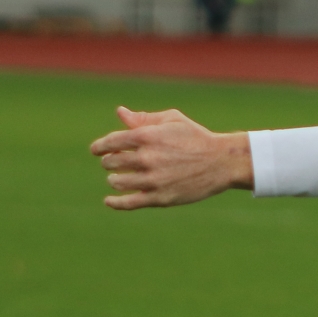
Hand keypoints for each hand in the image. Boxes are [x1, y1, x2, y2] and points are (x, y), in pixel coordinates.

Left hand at [90, 106, 253, 209]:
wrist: (220, 161)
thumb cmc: (195, 137)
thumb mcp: (172, 120)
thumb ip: (144, 118)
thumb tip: (120, 113)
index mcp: (147, 136)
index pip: (111, 142)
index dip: (99, 147)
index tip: (97, 150)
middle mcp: (147, 158)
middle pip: (111, 162)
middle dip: (108, 161)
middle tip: (113, 162)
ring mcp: (152, 180)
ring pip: (118, 182)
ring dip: (114, 179)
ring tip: (118, 178)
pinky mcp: (160, 198)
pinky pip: (129, 203)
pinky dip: (115, 203)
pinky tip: (109, 201)